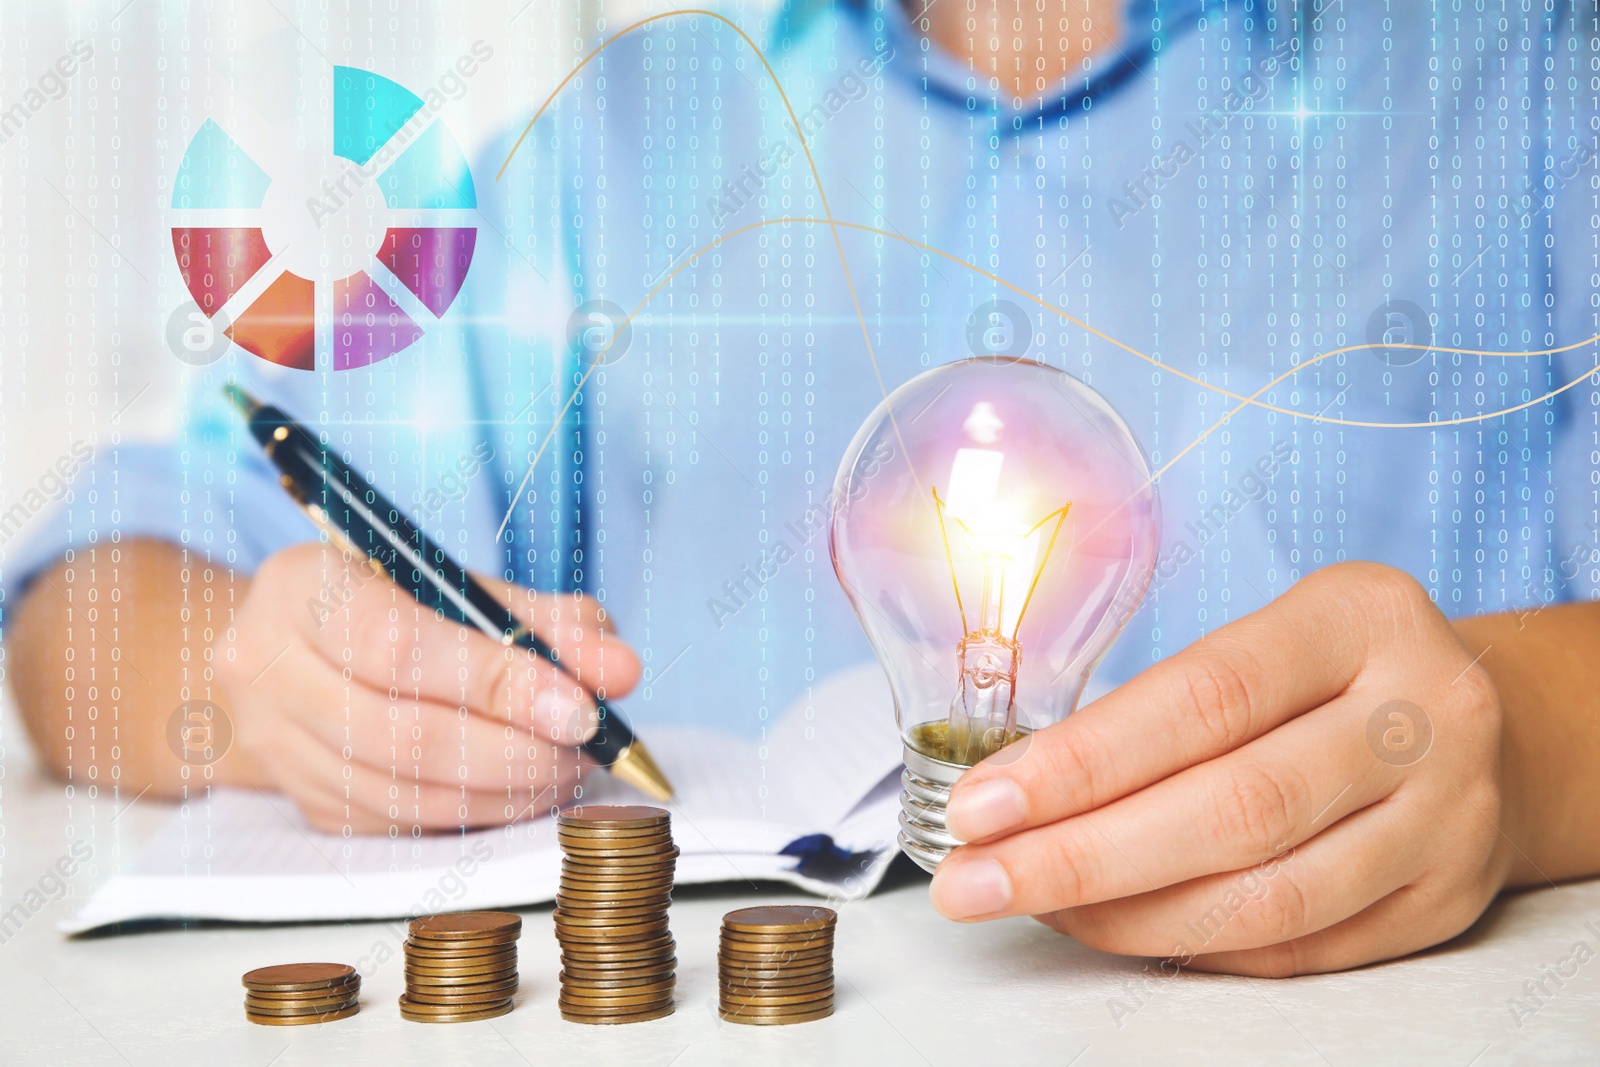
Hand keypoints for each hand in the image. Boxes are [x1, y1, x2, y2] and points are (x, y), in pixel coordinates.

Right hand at [214, 542, 639, 832]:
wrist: (293, 649)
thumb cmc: (394, 603)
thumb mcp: (465, 586)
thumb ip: (548, 622)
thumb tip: (619, 671)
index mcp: (302, 588)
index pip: (399, 647)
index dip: (496, 683)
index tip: (580, 707)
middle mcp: (269, 669)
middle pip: (404, 734)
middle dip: (516, 750)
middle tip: (585, 747)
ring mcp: (280, 747)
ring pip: (406, 795)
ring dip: (506, 791)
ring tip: (565, 768)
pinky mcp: (308, 805)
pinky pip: (404, 826)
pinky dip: (478, 814)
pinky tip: (521, 790)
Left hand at [930, 561, 1519, 975]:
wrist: (1488, 725)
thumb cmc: (1334, 673)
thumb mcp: (1268, 637)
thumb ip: (1163, 704)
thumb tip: (1017, 790)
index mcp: (1359, 619)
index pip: (1205, 699)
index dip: (1083, 762)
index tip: (982, 804)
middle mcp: (1422, 715)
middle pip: (1235, 810)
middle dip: (1080, 857)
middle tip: (973, 881)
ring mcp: (1447, 818)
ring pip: (1268, 898)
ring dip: (1125, 915)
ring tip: (1034, 906)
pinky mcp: (1443, 901)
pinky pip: (1298, 946)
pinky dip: (1191, 945)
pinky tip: (1114, 925)